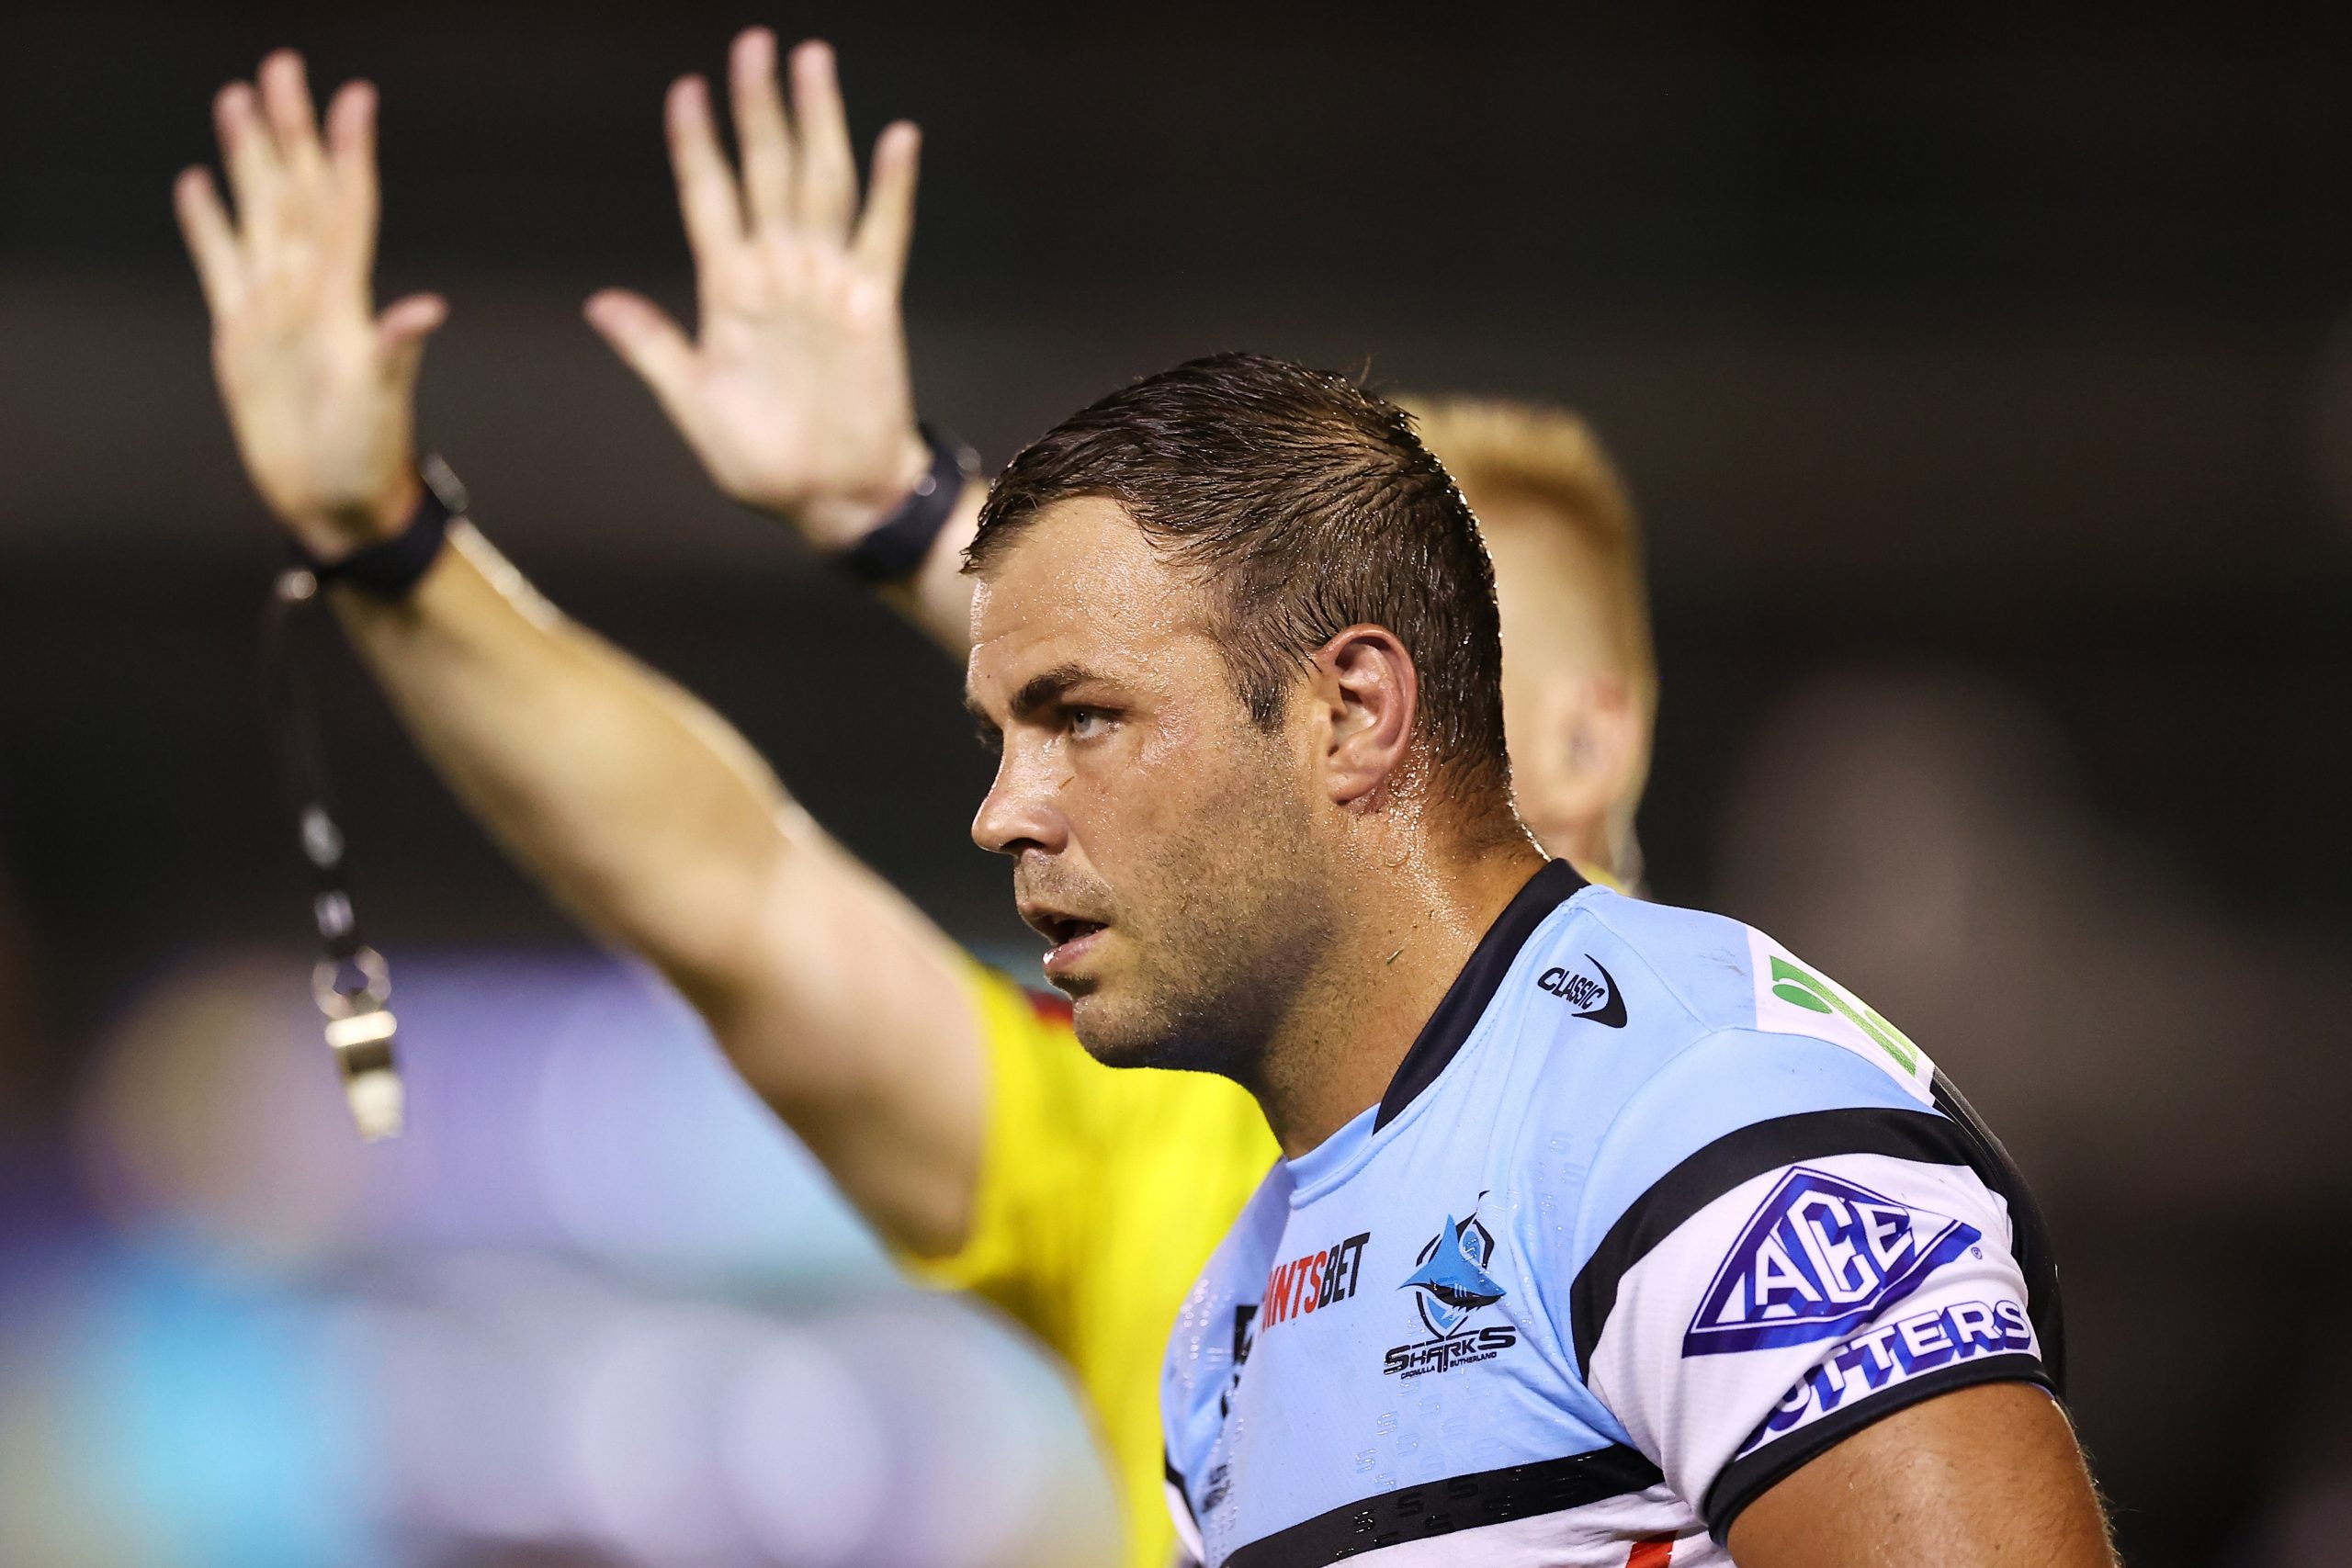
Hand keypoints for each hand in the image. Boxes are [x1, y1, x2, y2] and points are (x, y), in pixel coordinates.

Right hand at [176, 51, 444, 560]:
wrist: (335, 501)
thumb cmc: (367, 457)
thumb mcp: (382, 402)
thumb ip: (396, 351)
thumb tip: (428, 310)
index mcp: (344, 298)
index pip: (347, 207)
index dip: (349, 153)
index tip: (356, 97)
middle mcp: (310, 290)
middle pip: (296, 190)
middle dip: (290, 130)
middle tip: (282, 65)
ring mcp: (273, 307)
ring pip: (258, 213)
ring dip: (249, 157)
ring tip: (237, 99)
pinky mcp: (240, 332)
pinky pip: (220, 263)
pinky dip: (209, 224)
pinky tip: (200, 183)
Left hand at [585, 31, 928, 550]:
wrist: (833, 499)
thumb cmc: (762, 463)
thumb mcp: (694, 405)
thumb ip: (654, 348)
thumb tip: (597, 302)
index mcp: (727, 292)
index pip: (708, 198)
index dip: (697, 146)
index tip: (685, 92)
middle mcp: (777, 273)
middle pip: (766, 170)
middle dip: (759, 108)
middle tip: (756, 43)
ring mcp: (825, 282)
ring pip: (820, 183)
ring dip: (816, 123)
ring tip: (811, 63)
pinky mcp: (871, 303)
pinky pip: (882, 234)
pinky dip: (890, 189)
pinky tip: (895, 140)